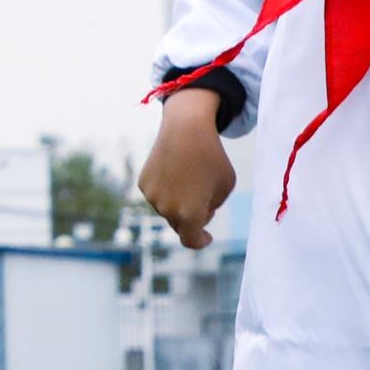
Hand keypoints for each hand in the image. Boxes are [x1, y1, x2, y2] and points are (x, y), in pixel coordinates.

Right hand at [137, 88, 238, 250]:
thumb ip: (212, 206)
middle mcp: (167, 209)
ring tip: (190, 177)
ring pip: (168, 210)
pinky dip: (167, 190)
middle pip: (181, 224)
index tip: (208, 237)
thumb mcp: (225, 186)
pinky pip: (157, 195)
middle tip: (204, 197)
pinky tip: (176, 171)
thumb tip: (197, 213)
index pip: (191, 240)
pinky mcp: (144, 183)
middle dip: (192, 217)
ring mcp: (153, 196)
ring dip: (179, 203)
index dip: (201, 241)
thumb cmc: (212, 157)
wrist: (186, 127)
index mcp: (190, 214)